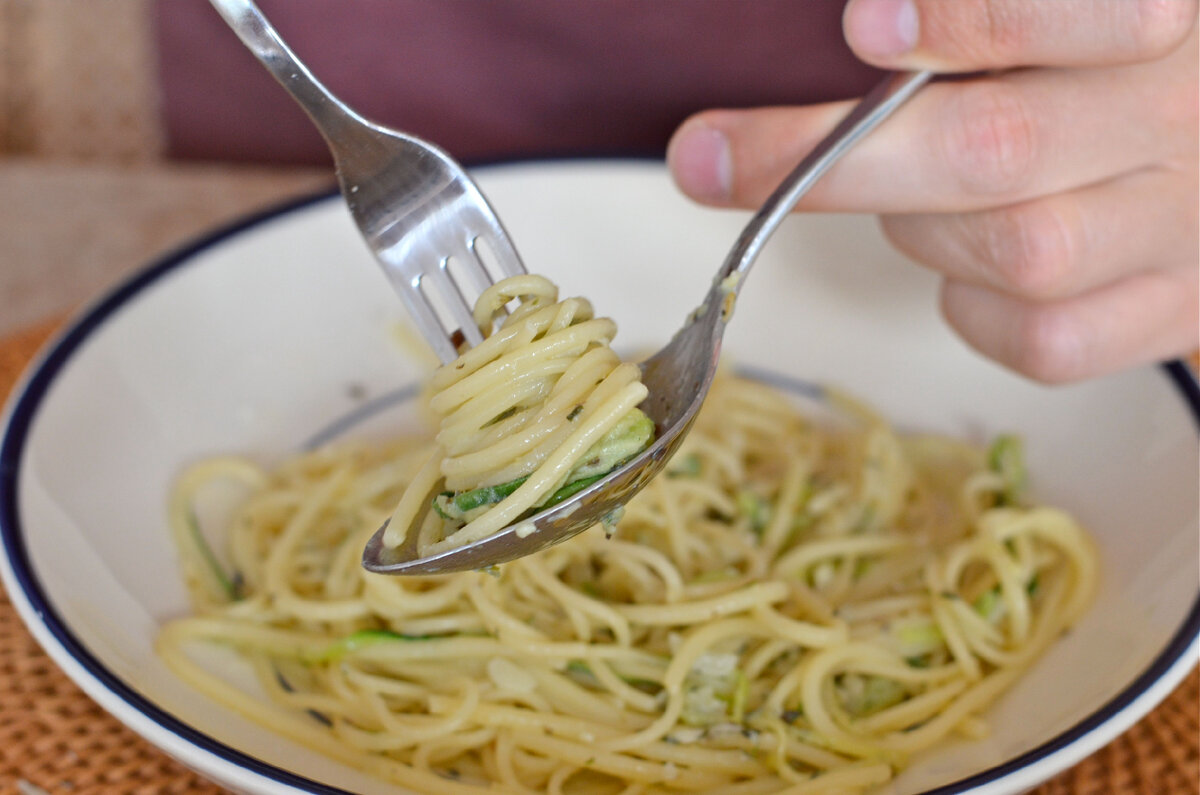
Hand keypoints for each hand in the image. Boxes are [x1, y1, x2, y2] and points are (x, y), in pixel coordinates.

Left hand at [667, 0, 1197, 382]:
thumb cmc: (1096, 72)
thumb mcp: (1050, 20)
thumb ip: (980, 22)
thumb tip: (861, 33)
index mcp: (1158, 15)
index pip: (1091, 7)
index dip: (969, 19)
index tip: (863, 28)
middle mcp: (1182, 121)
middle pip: (998, 148)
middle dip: (833, 160)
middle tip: (708, 157)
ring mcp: (1183, 230)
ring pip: (1017, 254)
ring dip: (921, 230)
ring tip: (917, 195)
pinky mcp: (1171, 316)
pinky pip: (1042, 341)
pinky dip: (976, 310)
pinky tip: (974, 263)